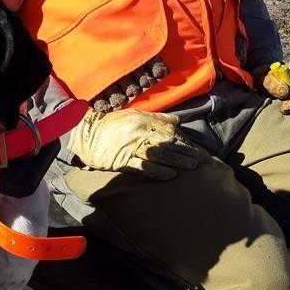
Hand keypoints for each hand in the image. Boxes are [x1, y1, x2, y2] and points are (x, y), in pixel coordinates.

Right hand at [66, 109, 200, 179]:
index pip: (170, 131)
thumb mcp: (134, 114)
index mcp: (144, 120)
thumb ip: (157, 117)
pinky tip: (171, 176)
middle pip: (168, 143)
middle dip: (186, 152)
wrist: (86, 133)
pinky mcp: (123, 161)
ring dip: (177, 161)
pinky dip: (158, 171)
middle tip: (202, 160)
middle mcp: (140, 133)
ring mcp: (132, 147)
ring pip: (160, 155)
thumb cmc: (112, 124)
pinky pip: (143, 167)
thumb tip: (177, 120)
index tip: (197, 148)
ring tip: (192, 167)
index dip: (185, 140)